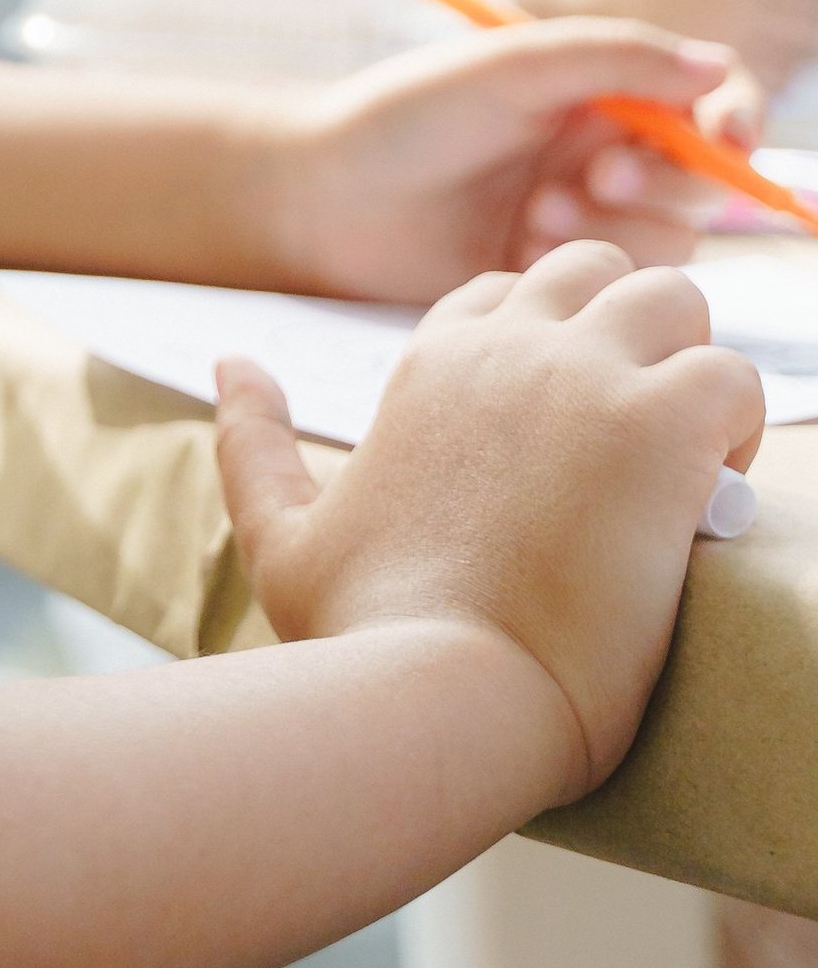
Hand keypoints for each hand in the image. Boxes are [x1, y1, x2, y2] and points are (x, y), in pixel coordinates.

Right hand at [216, 241, 763, 801]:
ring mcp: (586, 378)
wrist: (439, 695)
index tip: (561, 437)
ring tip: (689, 461)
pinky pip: (734, 376)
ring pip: (676, 299)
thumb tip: (230, 362)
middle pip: (596, 272)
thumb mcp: (280, 536)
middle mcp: (507, 349)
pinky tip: (712, 497)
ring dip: (692, 367)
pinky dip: (737, 429)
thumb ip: (252, 442)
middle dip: (629, 335)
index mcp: (430, 366)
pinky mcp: (660, 426)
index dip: (544, 350)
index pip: (504, 295)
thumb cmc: (363, 637)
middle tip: (638, 437)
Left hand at [267, 16, 756, 303]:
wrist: (324, 196)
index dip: (733, 121)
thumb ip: (615, 59)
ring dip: (614, 228)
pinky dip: (584, 266)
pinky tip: (519, 248)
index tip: (727, 139)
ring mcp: (583, 220)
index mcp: (596, 92)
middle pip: (698, 180)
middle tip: (595, 177)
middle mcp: (601, 154)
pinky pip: (619, 286)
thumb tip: (717, 66)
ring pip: (669, 240)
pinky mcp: (559, 279)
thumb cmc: (406, 115)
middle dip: (662, 181)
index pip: (702, 103)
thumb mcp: (511, 66)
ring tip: (533, 214)